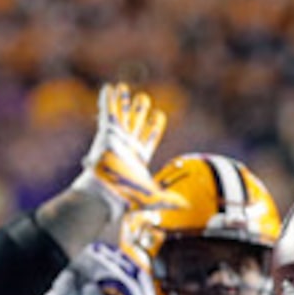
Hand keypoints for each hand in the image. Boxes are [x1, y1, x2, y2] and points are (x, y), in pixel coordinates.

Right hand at [80, 82, 185, 219]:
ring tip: (122, 87)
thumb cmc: (129, 196)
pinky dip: (109, 100)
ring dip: (123, 102)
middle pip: (135, 123)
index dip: (154, 127)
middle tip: (143, 98)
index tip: (159, 115)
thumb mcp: (155, 197)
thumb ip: (170, 200)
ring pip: (122, 115)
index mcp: (139, 157)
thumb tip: (186, 207)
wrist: (109, 191)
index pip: (149, 137)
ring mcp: (116, 138)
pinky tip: (109, 88)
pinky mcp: (107, 132)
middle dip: (139, 111)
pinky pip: (108, 112)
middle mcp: (127, 146)